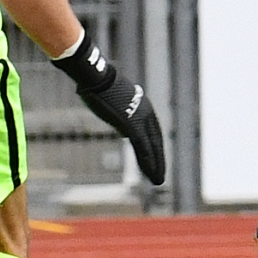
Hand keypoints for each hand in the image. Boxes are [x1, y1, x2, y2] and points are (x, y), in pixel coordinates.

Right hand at [54, 30, 165, 184]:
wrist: (97, 77)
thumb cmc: (98, 83)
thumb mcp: (111, 97)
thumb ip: (117, 109)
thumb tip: (114, 116)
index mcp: (142, 105)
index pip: (153, 130)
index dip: (155, 146)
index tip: (156, 158)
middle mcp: (146, 112)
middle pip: (156, 140)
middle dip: (158, 159)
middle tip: (160, 175)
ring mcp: (141, 119)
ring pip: (152, 147)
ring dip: (155, 166)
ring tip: (158, 181)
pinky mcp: (133, 126)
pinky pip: (143, 148)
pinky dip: (147, 162)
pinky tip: (151, 174)